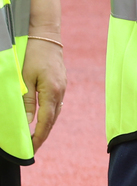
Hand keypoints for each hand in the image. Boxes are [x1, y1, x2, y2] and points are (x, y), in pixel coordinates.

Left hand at [22, 34, 64, 149]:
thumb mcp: (25, 79)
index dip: (37, 137)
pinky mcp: (61, 81)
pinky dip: (49, 113)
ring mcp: (63, 86)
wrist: (46, 34)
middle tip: (30, 148)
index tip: (29, 150)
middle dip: (42, 135)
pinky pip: (56, 103)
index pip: (46, 121)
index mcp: (52, 91)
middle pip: (53, 119)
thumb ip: (26, 102)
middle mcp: (61, 91)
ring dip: (46, 125)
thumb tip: (27, 123)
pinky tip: (42, 117)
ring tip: (35, 136)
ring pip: (56, 111)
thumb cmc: (33, 55)